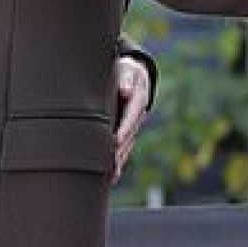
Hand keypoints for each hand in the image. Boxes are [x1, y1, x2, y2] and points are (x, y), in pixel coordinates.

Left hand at [112, 55, 152, 184]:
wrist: (133, 74)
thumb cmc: (124, 71)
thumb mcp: (125, 70)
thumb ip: (125, 80)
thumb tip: (125, 91)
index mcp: (138, 98)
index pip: (131, 116)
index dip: (124, 129)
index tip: (115, 141)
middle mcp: (138, 114)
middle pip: (130, 135)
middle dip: (120, 150)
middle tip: (108, 164)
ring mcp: (134, 125)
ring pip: (127, 145)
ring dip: (119, 159)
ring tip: (109, 174)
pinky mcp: (127, 132)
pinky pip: (124, 148)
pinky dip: (119, 161)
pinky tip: (111, 176)